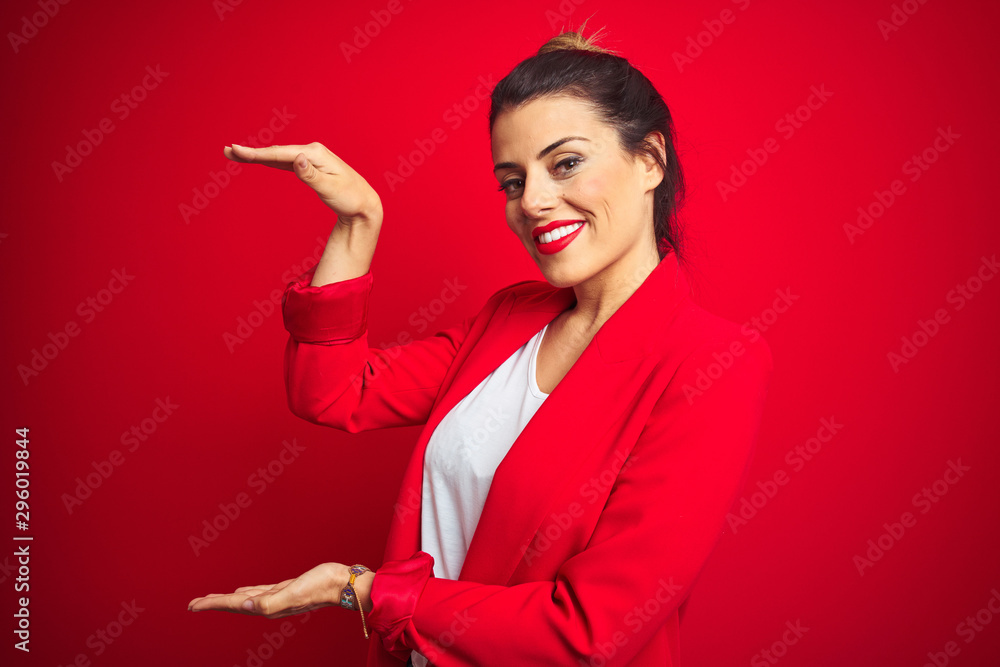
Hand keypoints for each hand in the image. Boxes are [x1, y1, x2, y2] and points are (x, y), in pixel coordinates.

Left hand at [187, 562, 374, 618]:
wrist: (341, 583)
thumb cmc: (319, 587)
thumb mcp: (292, 593)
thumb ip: (269, 601)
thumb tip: (245, 606)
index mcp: (266, 607)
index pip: (233, 605)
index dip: (212, 604)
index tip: (193, 605)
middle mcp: (268, 605)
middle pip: (234, 604)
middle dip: (214, 603)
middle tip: (193, 604)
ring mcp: (276, 598)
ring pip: (244, 599)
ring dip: (227, 599)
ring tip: (212, 598)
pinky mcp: (283, 590)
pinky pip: (257, 593)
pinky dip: (245, 593)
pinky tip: (242, 592)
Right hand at [224, 142, 382, 226]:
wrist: (364, 204)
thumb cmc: (350, 198)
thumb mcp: (331, 189)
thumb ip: (312, 175)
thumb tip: (298, 159)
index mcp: (315, 154)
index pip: (282, 153)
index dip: (258, 153)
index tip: (238, 151)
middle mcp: (312, 151)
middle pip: (276, 152)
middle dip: (252, 152)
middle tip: (228, 151)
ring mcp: (311, 158)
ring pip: (279, 156)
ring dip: (258, 155)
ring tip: (236, 154)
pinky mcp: (310, 166)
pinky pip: (285, 162)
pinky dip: (270, 161)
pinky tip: (259, 160)